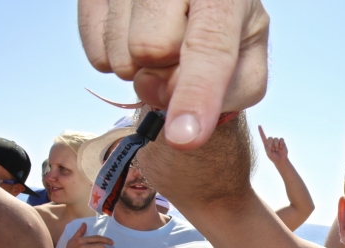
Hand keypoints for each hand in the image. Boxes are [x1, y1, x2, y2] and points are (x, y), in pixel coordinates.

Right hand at [78, 0, 269, 149]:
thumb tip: (174, 105)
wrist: (200, 6)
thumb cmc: (229, 36)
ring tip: (162, 42)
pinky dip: (116, 60)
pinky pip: (96, 52)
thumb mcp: (248, 62)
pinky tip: (136, 37)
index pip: (209, 46)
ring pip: (119, 53)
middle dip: (164, 73)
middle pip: (150, 49)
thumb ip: (227, 90)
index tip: (183, 138)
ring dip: (140, 69)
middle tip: (179, 58)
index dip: (195, 93)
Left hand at [258, 125, 287, 163]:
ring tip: (277, 150)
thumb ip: (268, 150)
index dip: (261, 131)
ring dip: (276, 145)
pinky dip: (281, 143)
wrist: (281, 160)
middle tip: (273, 149)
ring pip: (276, 138)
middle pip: (270, 138)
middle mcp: (271, 141)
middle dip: (272, 144)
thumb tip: (269, 145)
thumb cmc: (273, 157)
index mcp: (266, 144)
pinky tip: (281, 147)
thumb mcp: (269, 155)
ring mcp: (276, 141)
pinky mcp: (282, 142)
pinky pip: (281, 139)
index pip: (263, 136)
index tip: (259, 126)